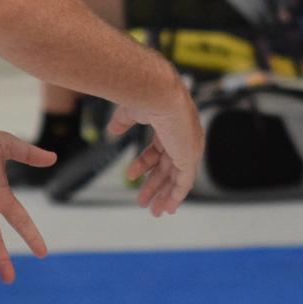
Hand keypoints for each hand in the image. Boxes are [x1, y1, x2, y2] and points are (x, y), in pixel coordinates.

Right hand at [107, 83, 202, 215]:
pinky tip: (168, 207)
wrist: (159, 93)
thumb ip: (123, 122)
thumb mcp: (130, 112)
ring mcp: (189, 147)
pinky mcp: (190, 157)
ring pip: (176, 178)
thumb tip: (113, 131)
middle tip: (143, 202)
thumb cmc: (146, 96)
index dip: (146, 164)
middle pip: (168, 166)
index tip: (131, 176)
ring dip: (163, 195)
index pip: (160, 149)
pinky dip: (177, 195)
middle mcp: (184, 137)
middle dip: (155, 185)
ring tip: (151, 210)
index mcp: (172, 125)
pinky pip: (185, 182)